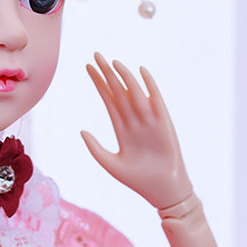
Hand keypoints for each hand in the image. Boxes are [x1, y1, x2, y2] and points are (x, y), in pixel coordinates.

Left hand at [80, 53, 192, 209]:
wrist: (162, 190)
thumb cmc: (137, 180)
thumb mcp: (110, 164)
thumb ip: (96, 148)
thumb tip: (82, 131)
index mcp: (121, 128)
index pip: (108, 99)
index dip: (99, 83)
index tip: (88, 67)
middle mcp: (134, 120)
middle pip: (118, 91)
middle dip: (107, 74)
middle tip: (96, 55)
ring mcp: (149, 120)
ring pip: (134, 93)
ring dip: (124, 77)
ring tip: (113, 62)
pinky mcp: (163, 123)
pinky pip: (156, 100)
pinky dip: (149, 86)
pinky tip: (141, 72)